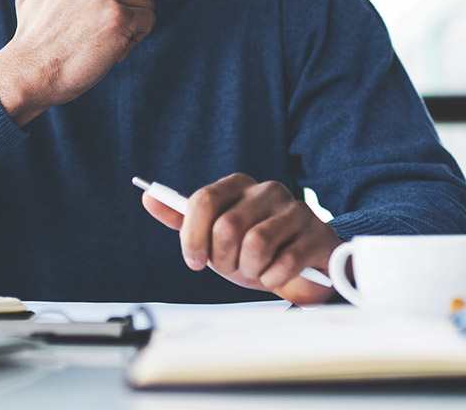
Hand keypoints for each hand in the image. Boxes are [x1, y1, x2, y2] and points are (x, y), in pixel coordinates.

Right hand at [0, 0, 155, 126]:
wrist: (30, 70)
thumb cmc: (31, 38)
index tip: (106, 17)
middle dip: (132, 10)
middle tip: (108, 34)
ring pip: (147, 3)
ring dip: (135, 26)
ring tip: (109, 44)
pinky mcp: (120, 17)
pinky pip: (149, 21)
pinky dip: (136, 39)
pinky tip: (114, 52)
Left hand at [142, 173, 339, 305]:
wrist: (303, 268)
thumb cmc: (252, 250)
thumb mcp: (213, 236)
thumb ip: (182, 218)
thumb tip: (148, 198)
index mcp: (238, 185)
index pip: (203, 201)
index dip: (193, 237)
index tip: (194, 261)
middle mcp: (267, 190)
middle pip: (227, 227)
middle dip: (225, 260)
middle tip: (233, 268)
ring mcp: (295, 209)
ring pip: (256, 244)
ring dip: (250, 270)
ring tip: (256, 270)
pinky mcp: (317, 234)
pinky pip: (283, 263)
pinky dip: (273, 279)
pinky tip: (276, 275)